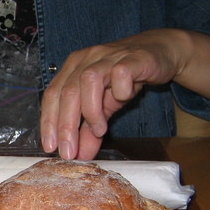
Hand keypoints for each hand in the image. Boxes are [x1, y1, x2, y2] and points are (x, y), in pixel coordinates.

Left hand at [40, 30, 186, 159]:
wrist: (160, 53)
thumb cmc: (124, 79)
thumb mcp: (103, 107)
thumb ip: (89, 130)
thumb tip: (79, 155)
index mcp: (72, 69)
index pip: (52, 96)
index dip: (48, 122)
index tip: (50, 147)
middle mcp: (85, 60)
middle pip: (67, 92)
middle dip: (65, 126)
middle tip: (70, 152)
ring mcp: (107, 56)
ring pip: (88, 81)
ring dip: (91, 111)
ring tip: (100, 130)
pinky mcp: (131, 57)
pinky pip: (120, 73)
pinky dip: (120, 91)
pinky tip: (124, 99)